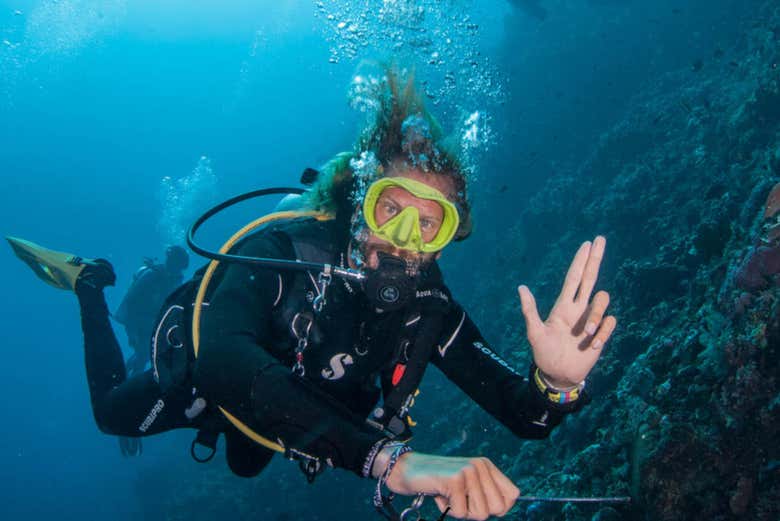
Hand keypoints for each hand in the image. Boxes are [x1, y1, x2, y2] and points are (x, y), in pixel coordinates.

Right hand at [380, 451, 519, 519]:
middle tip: (460, 500)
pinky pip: (461, 512)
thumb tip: (503, 508)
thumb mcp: (467, 485)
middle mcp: (481, 466)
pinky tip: (440, 494)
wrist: (407, 470)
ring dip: (461, 511)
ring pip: (481, 513)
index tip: (477, 503)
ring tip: (449, 495)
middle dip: (477, 512)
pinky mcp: (455, 479)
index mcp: (487, 466)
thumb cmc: (437, 483)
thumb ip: (485, 494)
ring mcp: (469, 471)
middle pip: (498, 508)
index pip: (512, 495)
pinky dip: (448, 509)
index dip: (499, 508)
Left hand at [518, 236, 616, 387]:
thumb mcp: (534, 333)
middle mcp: (579, 309)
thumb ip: (529, 311)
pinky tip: (593, 346)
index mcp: (563, 306)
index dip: (580, 261)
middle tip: (601, 239)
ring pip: (602, 300)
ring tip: (586, 335)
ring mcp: (591, 320)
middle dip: (595, 258)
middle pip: (590, 277)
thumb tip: (521, 287)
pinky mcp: (601, 334)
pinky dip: (603, 333)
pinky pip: (610, 322)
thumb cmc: (544, 353)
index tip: (587, 243)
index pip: (574, 278)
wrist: (558, 374)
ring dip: (597, 315)